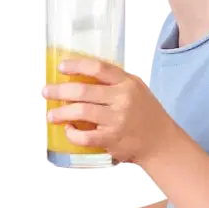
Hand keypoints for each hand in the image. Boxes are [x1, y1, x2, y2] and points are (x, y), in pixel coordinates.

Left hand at [43, 55, 186, 167]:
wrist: (162, 142)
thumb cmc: (148, 115)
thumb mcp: (138, 89)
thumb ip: (117, 81)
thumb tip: (85, 74)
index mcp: (127, 83)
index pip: (98, 68)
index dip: (77, 65)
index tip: (61, 67)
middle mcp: (122, 99)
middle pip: (83, 90)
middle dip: (60, 90)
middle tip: (47, 91)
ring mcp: (117, 120)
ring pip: (81, 111)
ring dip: (61, 112)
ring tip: (51, 115)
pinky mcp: (112, 139)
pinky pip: (85, 136)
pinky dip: (73, 134)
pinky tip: (69, 130)